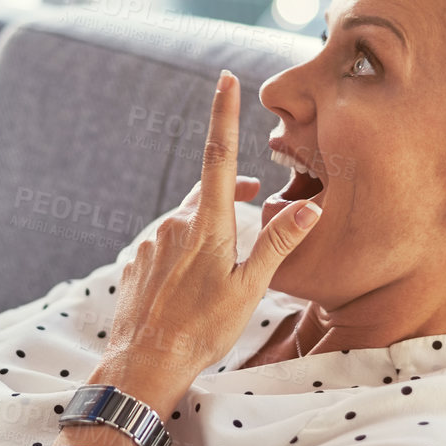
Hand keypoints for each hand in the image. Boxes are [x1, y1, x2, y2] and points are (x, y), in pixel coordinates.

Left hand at [91, 70, 326, 413]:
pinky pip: (164, 244)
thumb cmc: (203, 331)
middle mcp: (174, 225)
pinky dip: (183, 250)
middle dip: (228, 188)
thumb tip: (310, 205)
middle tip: (251, 196)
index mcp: (206, 226)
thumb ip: (277, 242)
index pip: (218, 156)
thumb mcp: (251, 289)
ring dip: (207, 226)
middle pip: (205, 192)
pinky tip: (190, 282)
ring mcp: (150, 243)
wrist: (143, 366)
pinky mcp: (135, 262)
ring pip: (185, 220)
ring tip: (222, 260)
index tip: (226, 79)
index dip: (223, 114)